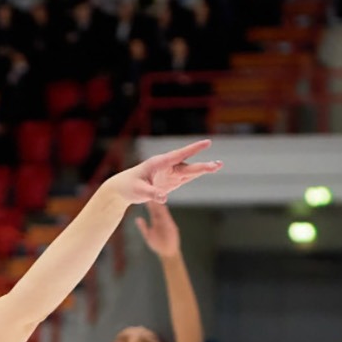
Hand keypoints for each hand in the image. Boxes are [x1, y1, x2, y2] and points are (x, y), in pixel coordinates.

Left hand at [105, 139, 221, 204]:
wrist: (123, 189)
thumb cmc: (129, 187)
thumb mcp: (139, 191)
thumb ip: (152, 194)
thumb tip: (164, 198)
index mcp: (159, 163)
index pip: (179, 155)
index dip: (193, 149)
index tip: (207, 143)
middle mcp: (167, 166)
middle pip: (187, 166)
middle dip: (202, 166)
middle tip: (218, 164)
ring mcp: (170, 173)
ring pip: (189, 171)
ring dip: (203, 169)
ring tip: (218, 165)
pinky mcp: (170, 181)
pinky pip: (185, 177)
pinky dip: (197, 174)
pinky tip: (209, 169)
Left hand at [132, 201, 180, 257]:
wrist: (167, 252)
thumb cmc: (158, 244)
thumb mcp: (148, 235)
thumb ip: (143, 227)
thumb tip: (138, 218)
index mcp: (156, 222)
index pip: (152, 211)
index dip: (149, 204)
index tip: (145, 196)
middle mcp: (162, 221)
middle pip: (158, 209)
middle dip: (154, 201)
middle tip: (152, 192)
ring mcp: (166, 223)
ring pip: (163, 212)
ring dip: (160, 205)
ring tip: (156, 197)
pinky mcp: (171, 227)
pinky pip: (167, 219)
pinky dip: (165, 213)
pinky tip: (163, 207)